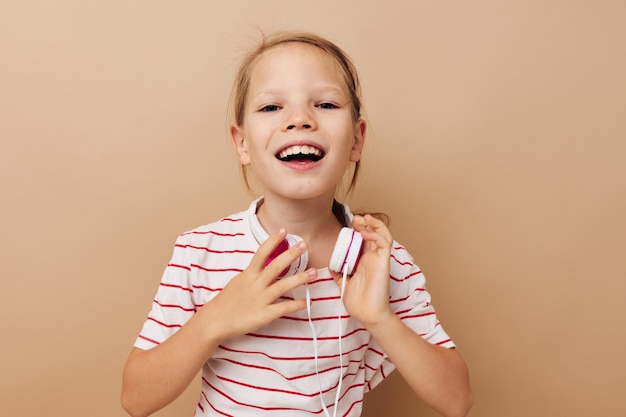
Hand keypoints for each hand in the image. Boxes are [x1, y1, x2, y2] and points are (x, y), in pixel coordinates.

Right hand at [199, 228, 315, 340]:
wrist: (214, 322)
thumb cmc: (227, 301)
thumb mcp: (238, 281)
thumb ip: (253, 273)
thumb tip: (265, 264)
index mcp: (248, 274)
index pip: (261, 253)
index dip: (272, 241)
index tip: (284, 230)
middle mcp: (255, 284)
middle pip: (275, 266)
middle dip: (291, 255)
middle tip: (304, 245)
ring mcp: (260, 299)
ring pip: (283, 286)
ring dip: (300, 279)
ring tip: (314, 272)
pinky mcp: (263, 315)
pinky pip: (282, 308)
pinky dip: (295, 305)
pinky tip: (306, 302)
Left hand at [332, 214, 394, 325]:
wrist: (367, 315)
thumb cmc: (359, 302)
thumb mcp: (344, 283)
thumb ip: (339, 274)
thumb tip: (331, 266)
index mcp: (365, 261)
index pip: (366, 239)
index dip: (360, 228)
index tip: (350, 223)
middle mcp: (373, 258)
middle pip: (375, 233)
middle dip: (366, 222)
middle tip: (355, 218)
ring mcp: (379, 259)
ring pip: (383, 234)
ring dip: (374, 224)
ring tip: (364, 219)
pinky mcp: (384, 263)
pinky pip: (384, 244)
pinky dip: (376, 234)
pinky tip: (365, 233)